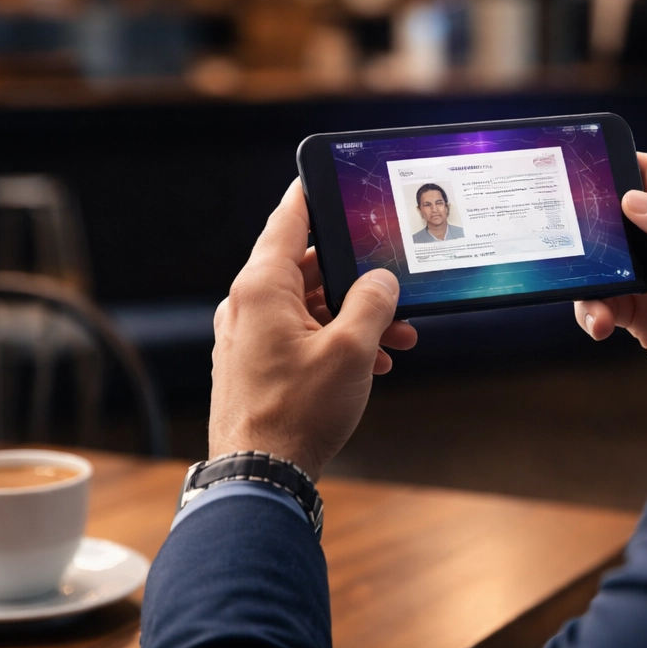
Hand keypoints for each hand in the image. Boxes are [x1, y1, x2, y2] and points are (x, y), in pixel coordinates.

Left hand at [208, 180, 417, 478]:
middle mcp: (249, 305)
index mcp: (262, 287)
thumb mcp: (352, 350)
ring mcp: (250, 336)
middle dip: (358, 279)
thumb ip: (373, 302)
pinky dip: (337, 340)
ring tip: (397, 338)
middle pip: (308, 267)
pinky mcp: (257, 364)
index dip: (312, 193)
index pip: (289, 220)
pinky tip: (373, 362)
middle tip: (395, 286)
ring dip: (355, 316)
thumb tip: (381, 281)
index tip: (326, 173)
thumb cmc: (298, 412)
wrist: (261, 474)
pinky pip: (302, 335)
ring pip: (311, 306)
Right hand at [575, 154, 646, 415]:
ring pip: (604, 264)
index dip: (615, 166)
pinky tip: (600, 327)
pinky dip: (594, 311)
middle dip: (587, 226)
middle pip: (616, 217)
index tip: (577, 170)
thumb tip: (632, 199)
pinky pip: (606, 303)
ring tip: (592, 301)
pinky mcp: (646, 315)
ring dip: (587, 279)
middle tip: (560, 236)